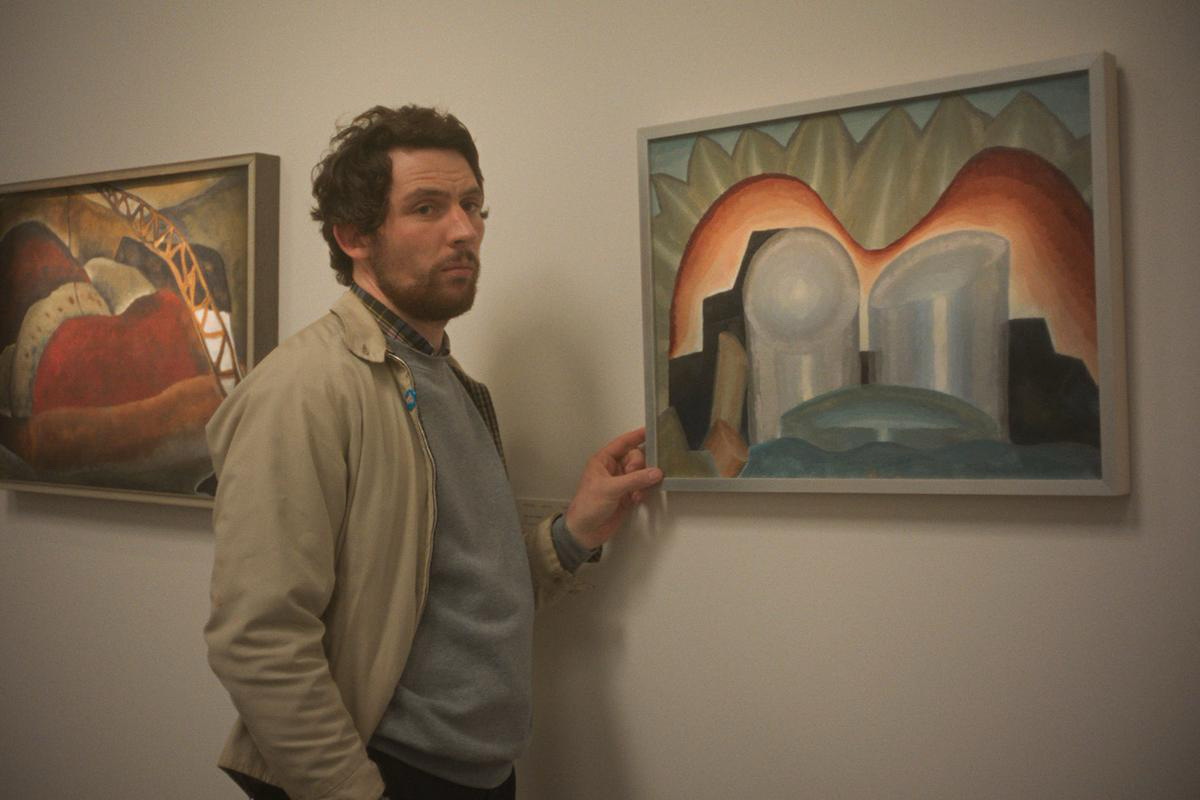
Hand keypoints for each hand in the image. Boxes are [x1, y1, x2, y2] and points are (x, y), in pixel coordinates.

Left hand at [563, 427, 663, 549]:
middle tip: (637, 477)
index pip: (623, 443)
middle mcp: (612, 469)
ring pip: (640, 473)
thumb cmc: (587, 506)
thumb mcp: (610, 489)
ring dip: (642, 482)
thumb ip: (635, 480)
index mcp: (603, 461)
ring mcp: (620, 483)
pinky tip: (636, 499)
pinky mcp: (627, 496)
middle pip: (635, 458)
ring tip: (635, 493)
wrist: (585, 531)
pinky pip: (642, 487)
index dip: (636, 436)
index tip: (651, 431)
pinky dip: (642, 492)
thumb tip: (655, 472)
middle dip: (640, 467)